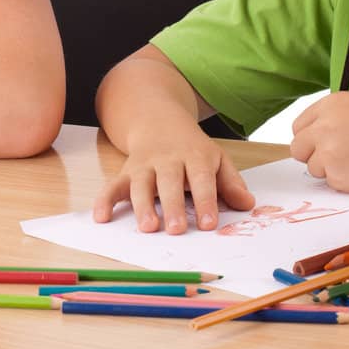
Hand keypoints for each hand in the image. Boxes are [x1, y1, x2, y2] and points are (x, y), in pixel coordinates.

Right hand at [91, 123, 254, 234]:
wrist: (158, 118)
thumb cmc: (191, 148)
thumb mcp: (216, 158)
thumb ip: (231, 183)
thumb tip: (248, 205)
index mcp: (195, 156)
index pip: (201, 180)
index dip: (206, 201)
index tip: (209, 224)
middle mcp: (168, 160)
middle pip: (169, 182)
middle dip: (172, 205)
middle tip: (177, 229)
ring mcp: (145, 164)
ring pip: (141, 184)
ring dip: (142, 206)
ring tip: (148, 228)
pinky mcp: (126, 171)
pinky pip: (113, 184)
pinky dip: (105, 200)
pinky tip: (101, 217)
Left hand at [288, 93, 348, 192]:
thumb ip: (332, 119)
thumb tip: (310, 138)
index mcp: (330, 104)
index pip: (299, 126)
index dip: (311, 138)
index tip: (324, 145)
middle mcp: (324, 126)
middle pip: (298, 148)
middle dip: (313, 156)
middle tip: (338, 159)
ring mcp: (329, 151)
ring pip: (314, 168)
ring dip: (331, 170)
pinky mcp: (338, 176)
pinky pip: (331, 183)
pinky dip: (346, 182)